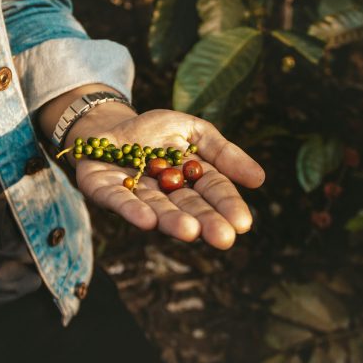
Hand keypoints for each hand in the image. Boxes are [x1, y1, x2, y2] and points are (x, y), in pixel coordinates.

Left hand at [72, 109, 264, 249]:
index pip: (212, 192)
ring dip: (172, 221)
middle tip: (223, 238)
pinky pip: (117, 199)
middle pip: (187, 207)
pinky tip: (146, 220)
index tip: (242, 224)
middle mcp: (163, 194)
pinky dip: (131, 210)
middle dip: (204, 221)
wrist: (109, 124)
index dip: (227, 206)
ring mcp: (133, 193)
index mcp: (189, 181)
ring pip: (155, 208)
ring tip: (190, 231)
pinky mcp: (103, 188)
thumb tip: (259, 179)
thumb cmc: (155, 131)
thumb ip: (223, 153)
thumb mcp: (195, 131)